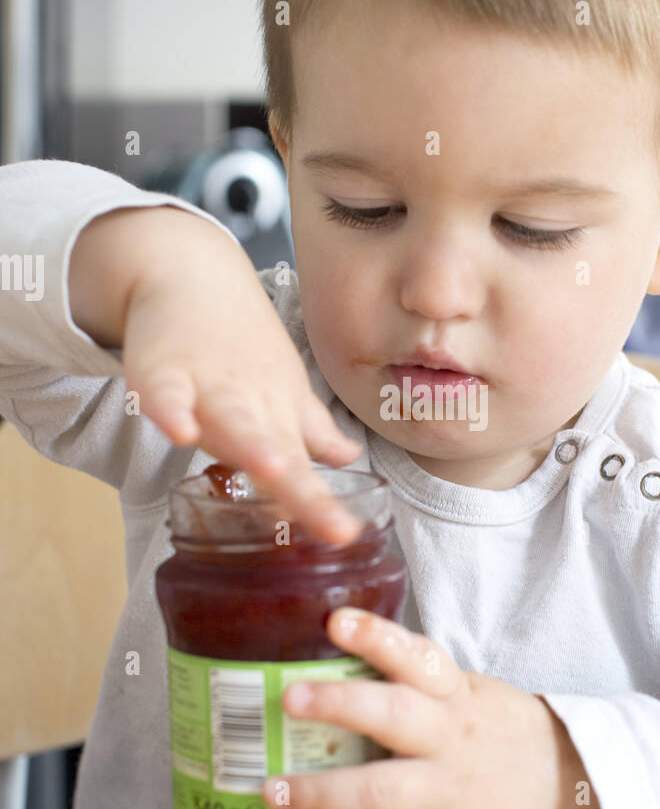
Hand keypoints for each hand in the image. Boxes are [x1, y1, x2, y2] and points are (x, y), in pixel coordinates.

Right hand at [118, 211, 362, 542]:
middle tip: (333, 526)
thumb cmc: (239, 343)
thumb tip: (348, 457)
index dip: (323, 507)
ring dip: (253, 446)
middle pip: (279, 455)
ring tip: (274, 471)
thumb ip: (310, 429)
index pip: (303, 472)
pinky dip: (170, 409)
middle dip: (303, 492)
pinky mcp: (162, 367)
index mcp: (277, 419)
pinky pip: (165, 393)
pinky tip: (177, 431)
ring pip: (232, 422)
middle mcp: (250, 407)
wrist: (192, 273)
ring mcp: (208, 386)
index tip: (347, 535)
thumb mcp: (282, 388)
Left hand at [261, 607, 581, 808]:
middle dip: (338, 705)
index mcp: (454, 694)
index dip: (377, 638)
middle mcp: (450, 737)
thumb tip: (330, 660)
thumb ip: (412, 682)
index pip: (417, 657)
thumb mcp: (468, 692)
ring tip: (272, 789)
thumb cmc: (498, 733)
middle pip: (393, 716)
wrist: (568, 791)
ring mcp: (450, 791)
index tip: (336, 621)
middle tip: (289, 698)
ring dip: (322, 792)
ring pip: (382, 791)